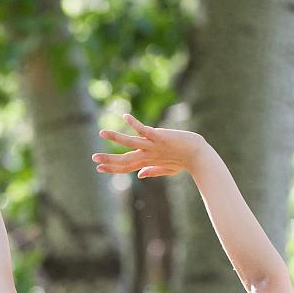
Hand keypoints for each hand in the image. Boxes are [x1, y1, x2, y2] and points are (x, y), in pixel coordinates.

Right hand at [92, 115, 210, 178]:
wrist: (199, 155)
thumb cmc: (184, 161)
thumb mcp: (168, 169)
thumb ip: (152, 171)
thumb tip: (139, 175)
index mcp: (147, 162)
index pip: (126, 167)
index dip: (112, 168)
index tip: (99, 169)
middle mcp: (148, 155)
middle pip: (125, 159)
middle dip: (108, 160)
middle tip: (93, 159)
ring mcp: (153, 146)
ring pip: (130, 143)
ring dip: (116, 138)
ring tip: (102, 132)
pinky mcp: (159, 137)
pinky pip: (144, 130)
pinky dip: (134, 124)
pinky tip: (125, 117)